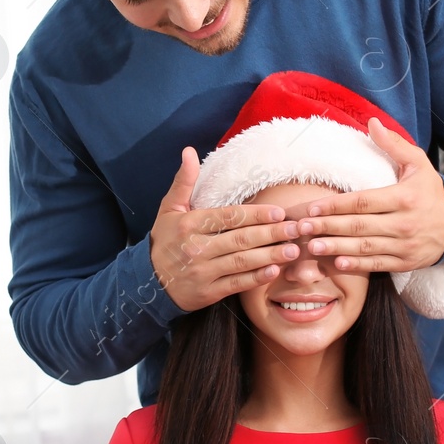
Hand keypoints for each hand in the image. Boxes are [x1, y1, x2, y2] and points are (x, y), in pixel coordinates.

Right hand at [149, 146, 310, 311]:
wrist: (149, 281)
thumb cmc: (165, 240)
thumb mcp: (170, 208)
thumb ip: (184, 181)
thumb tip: (189, 151)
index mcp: (189, 224)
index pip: (228, 217)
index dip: (255, 215)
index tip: (279, 212)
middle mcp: (196, 248)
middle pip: (240, 239)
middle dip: (271, 234)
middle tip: (294, 229)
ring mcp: (202, 272)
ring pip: (242, 262)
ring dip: (270, 256)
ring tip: (293, 250)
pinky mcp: (208, 292)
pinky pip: (236, 284)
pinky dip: (256, 278)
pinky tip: (274, 270)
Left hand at [278, 118, 443, 273]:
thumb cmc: (430, 191)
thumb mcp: (418, 163)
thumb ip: (393, 144)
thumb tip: (372, 122)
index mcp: (404, 197)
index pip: (362, 201)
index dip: (335, 205)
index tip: (312, 208)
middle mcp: (404, 223)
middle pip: (359, 225)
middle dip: (328, 227)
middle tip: (301, 228)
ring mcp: (405, 245)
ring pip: (365, 247)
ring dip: (336, 247)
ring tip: (311, 247)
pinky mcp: (406, 262)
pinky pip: (378, 264)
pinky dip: (357, 264)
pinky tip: (337, 262)